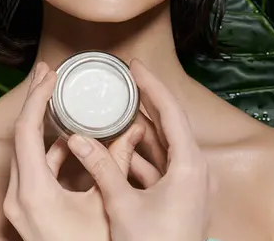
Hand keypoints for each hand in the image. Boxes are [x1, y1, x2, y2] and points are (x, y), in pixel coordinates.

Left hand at [3, 61, 145, 240]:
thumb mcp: (105, 205)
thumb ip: (118, 164)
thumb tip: (135, 130)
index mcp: (34, 191)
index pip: (26, 130)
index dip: (37, 97)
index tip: (50, 74)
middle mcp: (18, 195)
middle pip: (21, 135)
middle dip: (36, 101)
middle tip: (49, 72)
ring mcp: (19, 203)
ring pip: (25, 150)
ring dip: (42, 124)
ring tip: (57, 98)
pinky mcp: (26, 208)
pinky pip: (33, 168)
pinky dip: (49, 149)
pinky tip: (67, 138)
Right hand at [67, 58, 213, 240]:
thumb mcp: (123, 207)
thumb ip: (101, 169)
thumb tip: (76, 139)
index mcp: (189, 165)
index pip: (171, 111)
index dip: (152, 85)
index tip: (135, 67)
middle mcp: (197, 169)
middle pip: (172, 122)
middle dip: (149, 100)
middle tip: (128, 78)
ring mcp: (193, 182)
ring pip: (168, 143)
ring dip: (146, 126)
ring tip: (123, 106)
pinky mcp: (185, 195)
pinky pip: (166, 163)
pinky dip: (146, 152)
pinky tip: (125, 145)